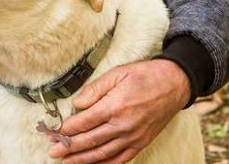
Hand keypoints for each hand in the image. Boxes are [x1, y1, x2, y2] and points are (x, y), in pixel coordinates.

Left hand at [48, 59, 190, 163]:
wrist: (174, 83)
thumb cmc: (145, 76)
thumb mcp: (117, 74)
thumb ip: (94, 89)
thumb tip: (77, 103)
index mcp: (115, 106)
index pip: (84, 122)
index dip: (67, 129)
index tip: (55, 132)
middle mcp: (123, 125)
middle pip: (90, 140)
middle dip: (69, 147)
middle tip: (53, 152)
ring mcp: (133, 137)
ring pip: (102, 153)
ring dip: (82, 159)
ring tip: (67, 162)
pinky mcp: (141, 142)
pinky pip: (120, 159)